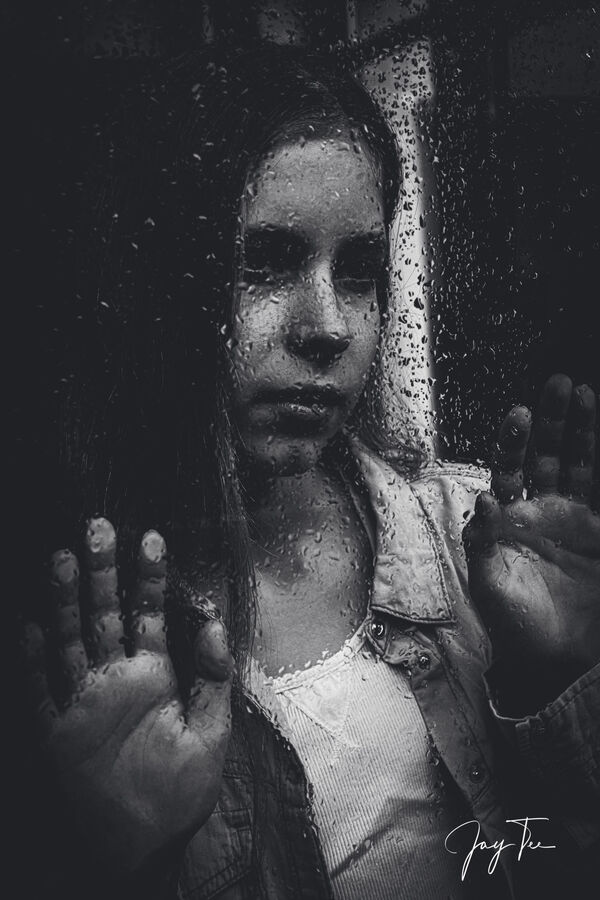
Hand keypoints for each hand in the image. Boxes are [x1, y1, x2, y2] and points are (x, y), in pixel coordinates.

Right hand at [23, 518, 232, 876]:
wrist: (144, 845)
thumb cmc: (181, 794)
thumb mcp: (212, 733)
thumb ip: (214, 677)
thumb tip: (213, 621)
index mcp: (154, 678)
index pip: (149, 615)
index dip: (150, 578)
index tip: (151, 539)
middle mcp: (115, 681)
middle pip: (105, 615)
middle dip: (103, 572)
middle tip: (100, 527)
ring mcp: (84, 703)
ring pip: (71, 640)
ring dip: (66, 601)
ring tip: (63, 557)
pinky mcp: (59, 732)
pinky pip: (42, 690)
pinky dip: (35, 658)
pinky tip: (31, 625)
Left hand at [464, 374, 599, 706]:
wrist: (555, 658)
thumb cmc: (514, 623)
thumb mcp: (490, 584)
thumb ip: (483, 543)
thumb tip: (483, 501)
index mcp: (512, 518)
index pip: (510, 470)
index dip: (512, 443)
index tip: (518, 414)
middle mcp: (545, 511)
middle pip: (550, 455)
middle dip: (554, 420)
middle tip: (559, 383)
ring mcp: (579, 520)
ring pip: (584, 464)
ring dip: (585, 431)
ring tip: (586, 392)